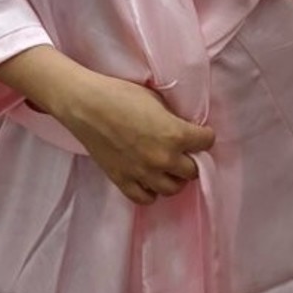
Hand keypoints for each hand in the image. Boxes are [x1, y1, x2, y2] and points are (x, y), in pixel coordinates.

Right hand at [61, 72, 215, 205]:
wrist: (85, 104)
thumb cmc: (120, 94)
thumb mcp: (157, 99)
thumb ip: (174, 119)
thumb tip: (183, 128)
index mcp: (175, 135)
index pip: (207, 142)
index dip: (204, 135)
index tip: (199, 133)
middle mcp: (163, 159)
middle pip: (192, 171)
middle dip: (191, 160)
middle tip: (183, 151)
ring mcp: (142, 174)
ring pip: (172, 189)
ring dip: (174, 178)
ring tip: (167, 167)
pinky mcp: (123, 181)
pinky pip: (145, 198)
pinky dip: (150, 191)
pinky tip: (149, 179)